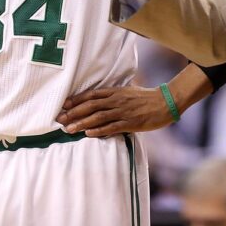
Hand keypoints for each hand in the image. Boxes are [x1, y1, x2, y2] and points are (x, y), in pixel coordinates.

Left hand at [56, 86, 174, 136]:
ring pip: (98, 117)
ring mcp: (123, 111)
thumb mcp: (129, 91)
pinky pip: (111, 127)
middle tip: (59, 120)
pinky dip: (99, 130)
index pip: (92, 95)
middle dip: (73, 113)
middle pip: (90, 106)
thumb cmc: (147, 97)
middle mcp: (116, 100)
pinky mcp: (130, 122)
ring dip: (82, 123)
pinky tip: (88, 133)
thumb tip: (103, 97)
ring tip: (69, 129)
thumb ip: (116, 94)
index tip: (63, 106)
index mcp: (116, 92)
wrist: (165, 102)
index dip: (76, 100)